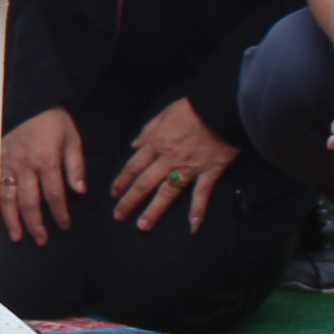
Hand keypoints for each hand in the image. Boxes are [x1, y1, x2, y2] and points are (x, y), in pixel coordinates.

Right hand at [0, 106, 86, 241]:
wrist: (31, 101)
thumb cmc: (55, 122)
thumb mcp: (73, 140)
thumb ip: (76, 167)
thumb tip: (80, 191)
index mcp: (46, 160)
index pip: (54, 195)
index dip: (60, 213)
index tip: (64, 226)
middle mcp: (25, 164)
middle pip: (29, 202)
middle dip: (36, 224)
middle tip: (42, 241)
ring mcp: (8, 163)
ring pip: (8, 197)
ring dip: (13, 219)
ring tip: (17, 237)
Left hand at [110, 97, 241, 231]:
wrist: (219, 107)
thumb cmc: (192, 108)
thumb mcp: (164, 114)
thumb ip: (148, 131)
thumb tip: (135, 145)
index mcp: (156, 144)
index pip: (134, 166)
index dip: (122, 181)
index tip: (114, 194)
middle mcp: (168, 159)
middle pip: (144, 183)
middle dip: (130, 201)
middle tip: (119, 216)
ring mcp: (189, 167)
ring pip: (167, 192)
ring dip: (154, 210)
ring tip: (143, 225)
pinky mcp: (210, 171)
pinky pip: (202, 193)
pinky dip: (198, 209)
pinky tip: (193, 224)